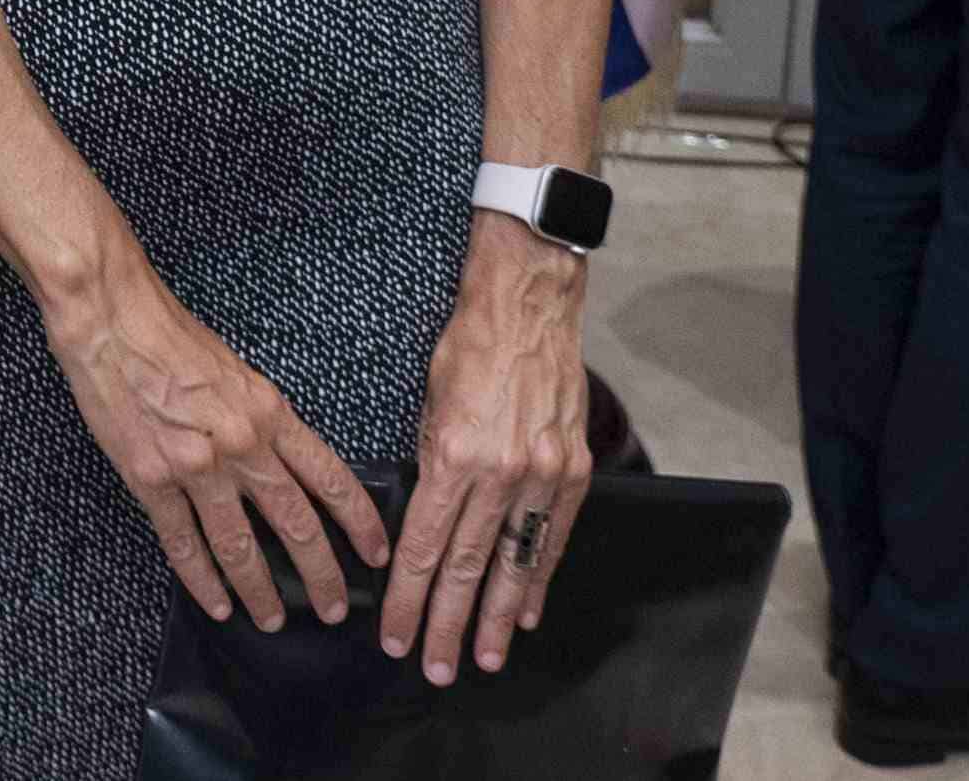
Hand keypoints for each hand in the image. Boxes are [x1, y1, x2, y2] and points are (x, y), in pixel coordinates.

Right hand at [43, 251, 389, 632]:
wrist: (114, 319)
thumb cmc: (170, 336)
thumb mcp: (239, 373)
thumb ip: (264, 421)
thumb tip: (284, 464)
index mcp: (269, 412)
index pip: (330, 478)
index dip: (359, 522)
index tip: (376, 553)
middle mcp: (242, 444)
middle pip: (296, 524)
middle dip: (321, 575)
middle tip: (335, 610)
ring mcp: (197, 466)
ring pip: (241, 546)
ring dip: (262, 591)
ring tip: (274, 619)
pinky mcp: (152, 479)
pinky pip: (184, 544)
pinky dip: (203, 582)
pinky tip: (217, 604)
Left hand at [383, 215, 592, 684]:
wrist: (528, 302)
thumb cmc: (468, 344)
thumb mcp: (426, 400)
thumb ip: (427, 463)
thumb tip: (422, 521)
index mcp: (454, 454)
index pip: (427, 547)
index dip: (411, 599)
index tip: (397, 636)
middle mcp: (500, 471)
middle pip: (468, 566)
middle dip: (449, 624)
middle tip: (435, 668)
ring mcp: (541, 472)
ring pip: (514, 561)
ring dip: (498, 617)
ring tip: (485, 658)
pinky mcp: (571, 467)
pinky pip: (552, 535)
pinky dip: (538, 577)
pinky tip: (526, 611)